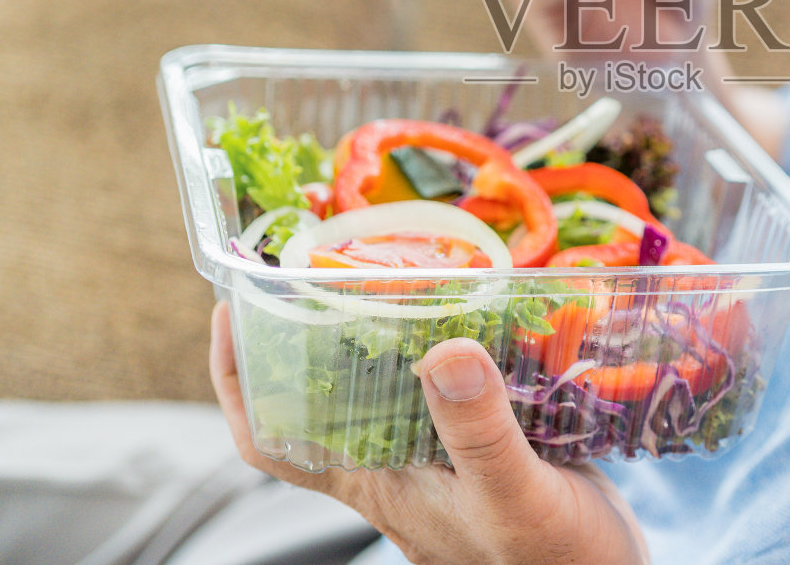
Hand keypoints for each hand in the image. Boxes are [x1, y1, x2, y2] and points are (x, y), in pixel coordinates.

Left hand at [209, 303, 648, 564]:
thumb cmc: (556, 563)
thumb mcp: (516, 498)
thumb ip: (479, 433)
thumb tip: (444, 351)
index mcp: (380, 481)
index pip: (275, 439)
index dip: (239, 380)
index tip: (233, 310)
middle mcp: (400, 463)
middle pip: (329, 392)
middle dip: (319, 325)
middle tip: (328, 254)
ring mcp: (445, 452)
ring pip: (393, 382)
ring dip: (392, 326)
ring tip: (404, 262)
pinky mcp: (491, 442)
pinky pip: (457, 383)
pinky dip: (461, 340)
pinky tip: (491, 305)